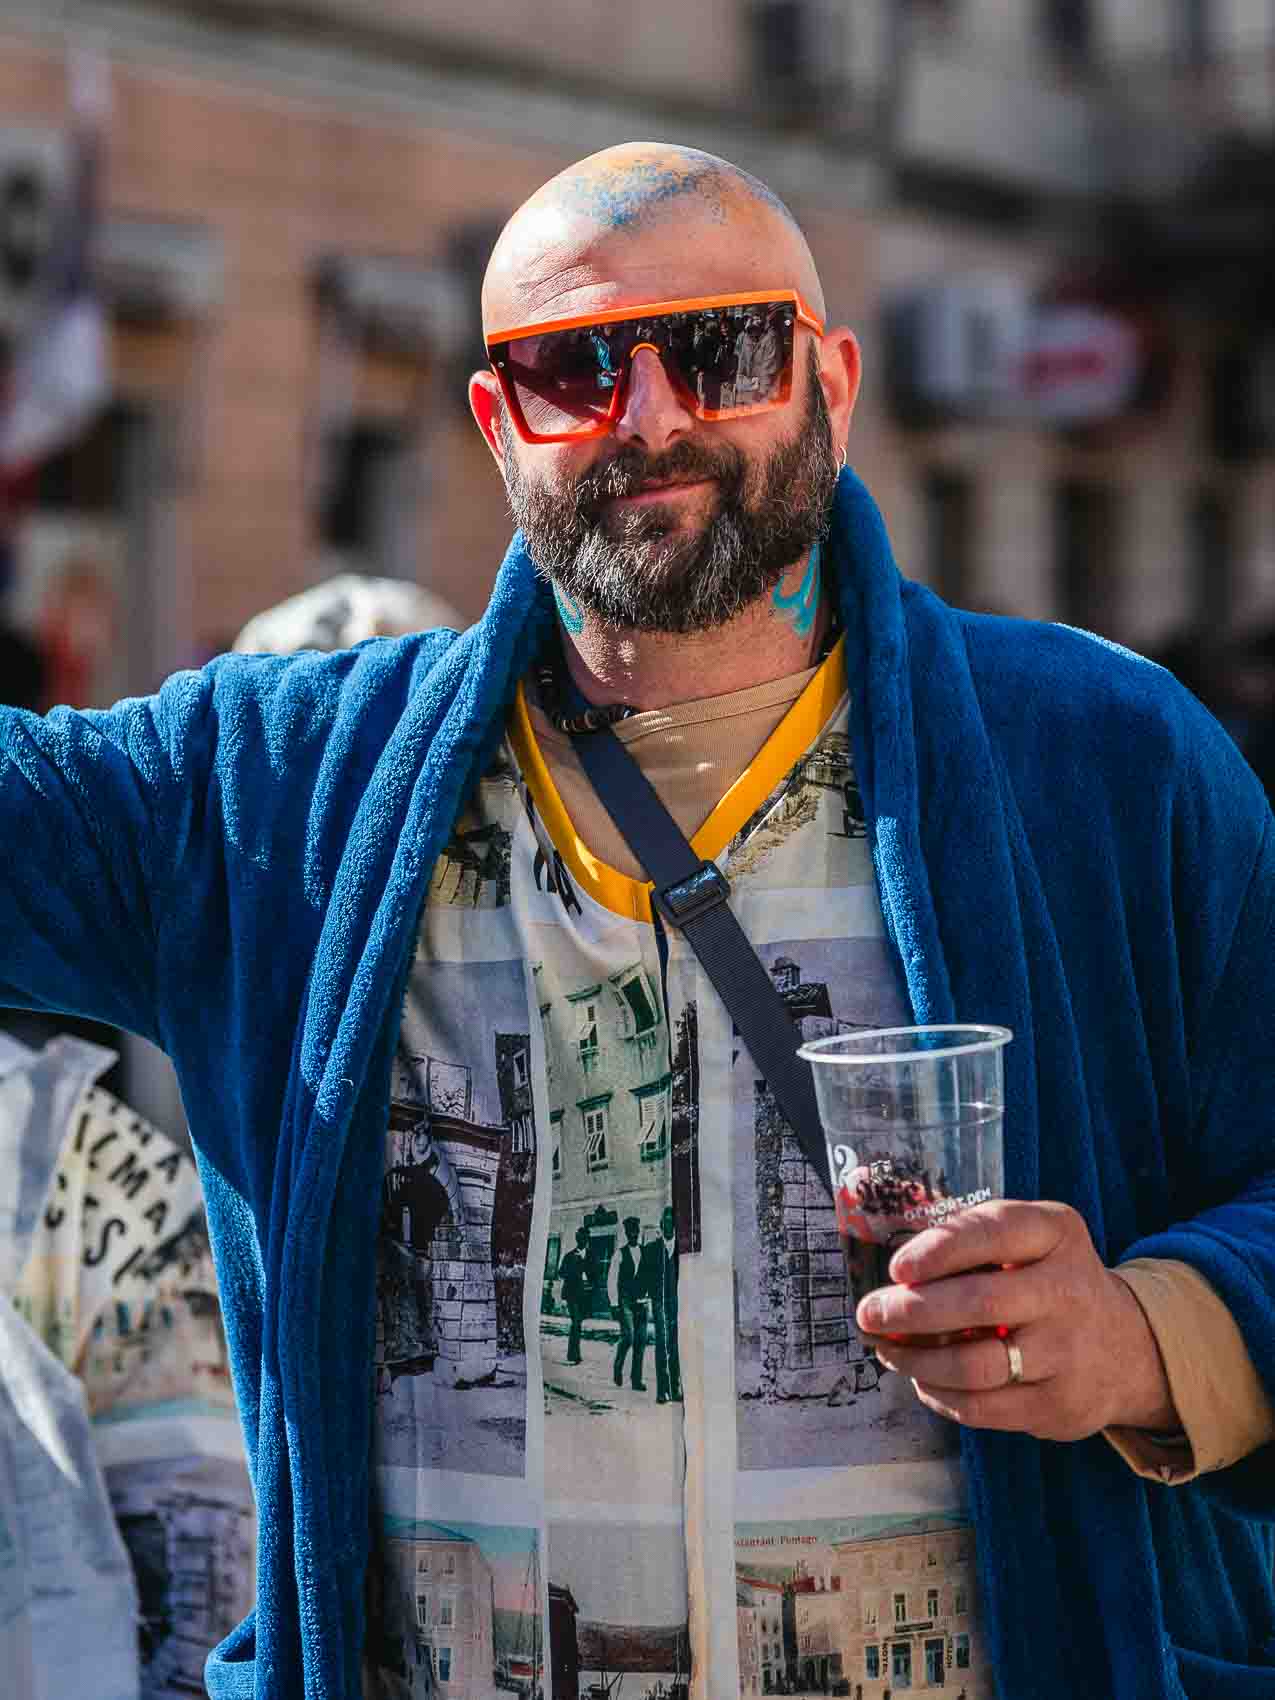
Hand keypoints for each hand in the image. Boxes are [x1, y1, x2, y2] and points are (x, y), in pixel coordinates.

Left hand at [855, 1200, 1178, 1441]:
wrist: (1126, 1347)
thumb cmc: (1048, 1279)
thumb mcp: (1031, 1239)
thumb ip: (972, 1240)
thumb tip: (894, 1273)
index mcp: (1056, 1233)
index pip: (995, 1232)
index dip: (940, 1249)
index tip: (898, 1267)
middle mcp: (1068, 1289)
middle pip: (980, 1302)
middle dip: (912, 1310)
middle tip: (870, 1314)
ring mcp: (1067, 1352)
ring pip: (976, 1365)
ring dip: (918, 1361)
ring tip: (888, 1352)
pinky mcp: (1060, 1405)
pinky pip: (983, 1407)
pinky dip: (941, 1395)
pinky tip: (923, 1380)